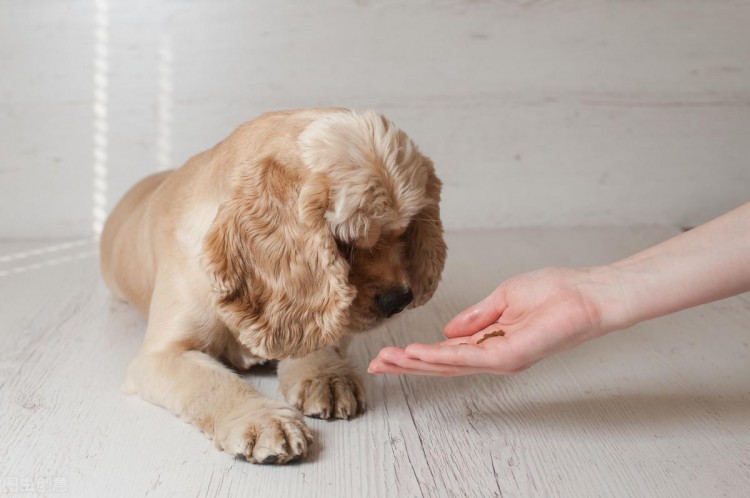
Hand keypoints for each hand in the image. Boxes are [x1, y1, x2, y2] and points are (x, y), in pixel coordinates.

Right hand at [369, 267, 614, 375]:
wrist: (588, 294)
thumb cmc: (556, 292)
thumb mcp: (504, 298)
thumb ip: (476, 317)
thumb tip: (447, 329)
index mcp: (491, 341)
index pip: (446, 353)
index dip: (416, 355)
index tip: (389, 353)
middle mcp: (494, 356)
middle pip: (443, 365)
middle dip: (408, 365)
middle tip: (378, 364)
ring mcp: (501, 358)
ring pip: (450, 365)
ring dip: (416, 363)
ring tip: (388, 360)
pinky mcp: (510, 355)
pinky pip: (468, 357)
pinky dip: (440, 356)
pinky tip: (417, 353)